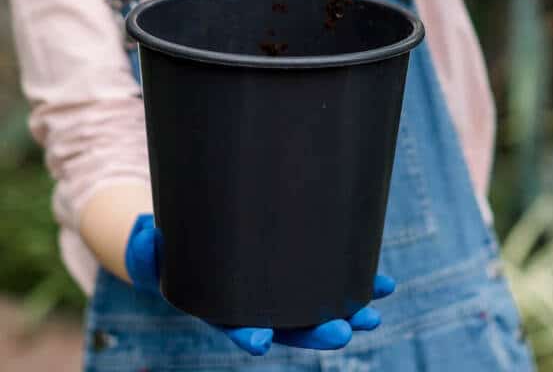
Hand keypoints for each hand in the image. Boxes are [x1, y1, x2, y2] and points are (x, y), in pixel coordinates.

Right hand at [125, 214, 394, 356]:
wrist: (183, 245)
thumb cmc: (163, 249)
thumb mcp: (148, 247)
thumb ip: (146, 246)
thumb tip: (147, 232)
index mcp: (216, 306)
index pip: (233, 325)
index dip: (247, 334)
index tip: (259, 343)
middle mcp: (251, 307)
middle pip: (286, 326)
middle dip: (316, 331)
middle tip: (345, 332)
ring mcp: (276, 292)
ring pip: (313, 310)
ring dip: (345, 313)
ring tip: (373, 314)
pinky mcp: (293, 271)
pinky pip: (326, 278)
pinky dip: (354, 281)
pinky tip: (383, 283)